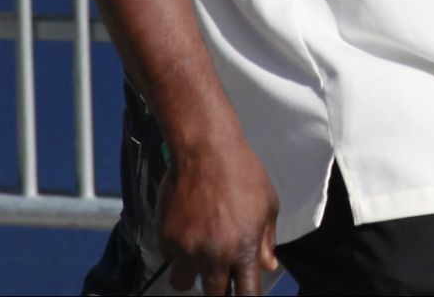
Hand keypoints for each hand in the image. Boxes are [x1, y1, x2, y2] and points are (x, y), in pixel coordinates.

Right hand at [158, 136, 280, 295]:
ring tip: (198, 252)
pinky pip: (168, 257)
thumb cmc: (243, 174)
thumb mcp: (267, 205)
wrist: (205, 151)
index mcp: (244, 249)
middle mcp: (214, 255)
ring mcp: (186, 249)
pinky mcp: (165, 238)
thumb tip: (268, 266)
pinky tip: (185, 225)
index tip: (243, 296)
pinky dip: (176, 249)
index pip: (247, 293)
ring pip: (182, 282)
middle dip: (216, 290)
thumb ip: (267, 240)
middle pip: (213, 295)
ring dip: (190, 274)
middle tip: (218, 277)